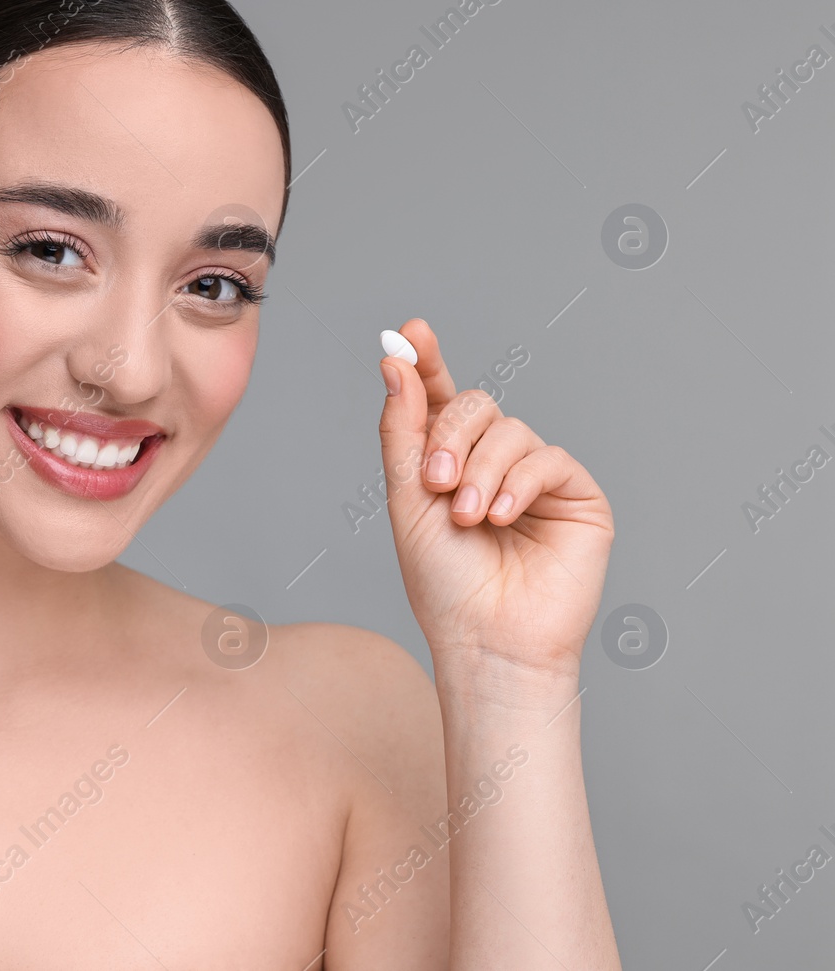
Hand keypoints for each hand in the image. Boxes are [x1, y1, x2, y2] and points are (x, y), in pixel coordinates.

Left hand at [376, 319, 614, 679]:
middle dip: (448, 435)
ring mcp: (537, 477)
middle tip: (433, 480)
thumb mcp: (407, 499)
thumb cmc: (444, 582)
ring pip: (510, 430)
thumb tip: (395, 363)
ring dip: (479, 471)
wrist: (486, 638)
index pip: (439, 400)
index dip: (427, 364)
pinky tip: (500, 517)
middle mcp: (493, 463)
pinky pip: (548, 457)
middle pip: (475, 405)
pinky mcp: (576, 495)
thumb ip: (403, 430)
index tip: (410, 332)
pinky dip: (518, 482)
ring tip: (466, 518)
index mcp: (448, 462)